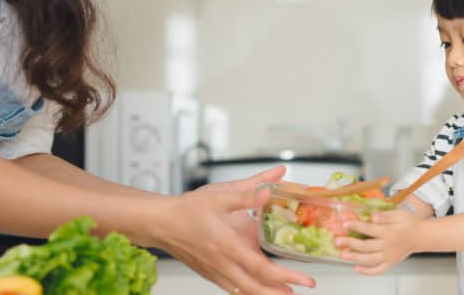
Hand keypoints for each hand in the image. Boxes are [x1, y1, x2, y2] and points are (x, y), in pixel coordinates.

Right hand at [155, 166, 315, 293]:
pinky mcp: (209, 272)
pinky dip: (248, 291)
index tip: (304, 280)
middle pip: (256, 288)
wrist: (159, 222)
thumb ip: (250, 191)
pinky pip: (232, 288)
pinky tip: (256, 289)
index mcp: (228, 245)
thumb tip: (275, 180)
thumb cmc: (186, 210)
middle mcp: (222, 264)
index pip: (263, 268)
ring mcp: (215, 271)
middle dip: (279, 294)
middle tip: (299, 293)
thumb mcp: (220, 196)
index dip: (286, 277)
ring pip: (244, 291)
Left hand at [336, 209, 424, 274]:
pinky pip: (378, 270)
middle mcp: (388, 246)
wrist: (422, 236)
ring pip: (369, 259)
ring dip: (355, 258)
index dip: (356, 226)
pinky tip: (357, 268)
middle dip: (350, 243)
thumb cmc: (410, 223)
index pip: (370, 229)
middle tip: (337, 241)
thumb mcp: (400, 214)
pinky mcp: (391, 263)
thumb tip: (373, 216)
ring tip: (343, 255)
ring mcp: (389, 256)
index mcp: (389, 232)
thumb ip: (386, 216)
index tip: (345, 224)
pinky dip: (367, 272)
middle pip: (366, 246)